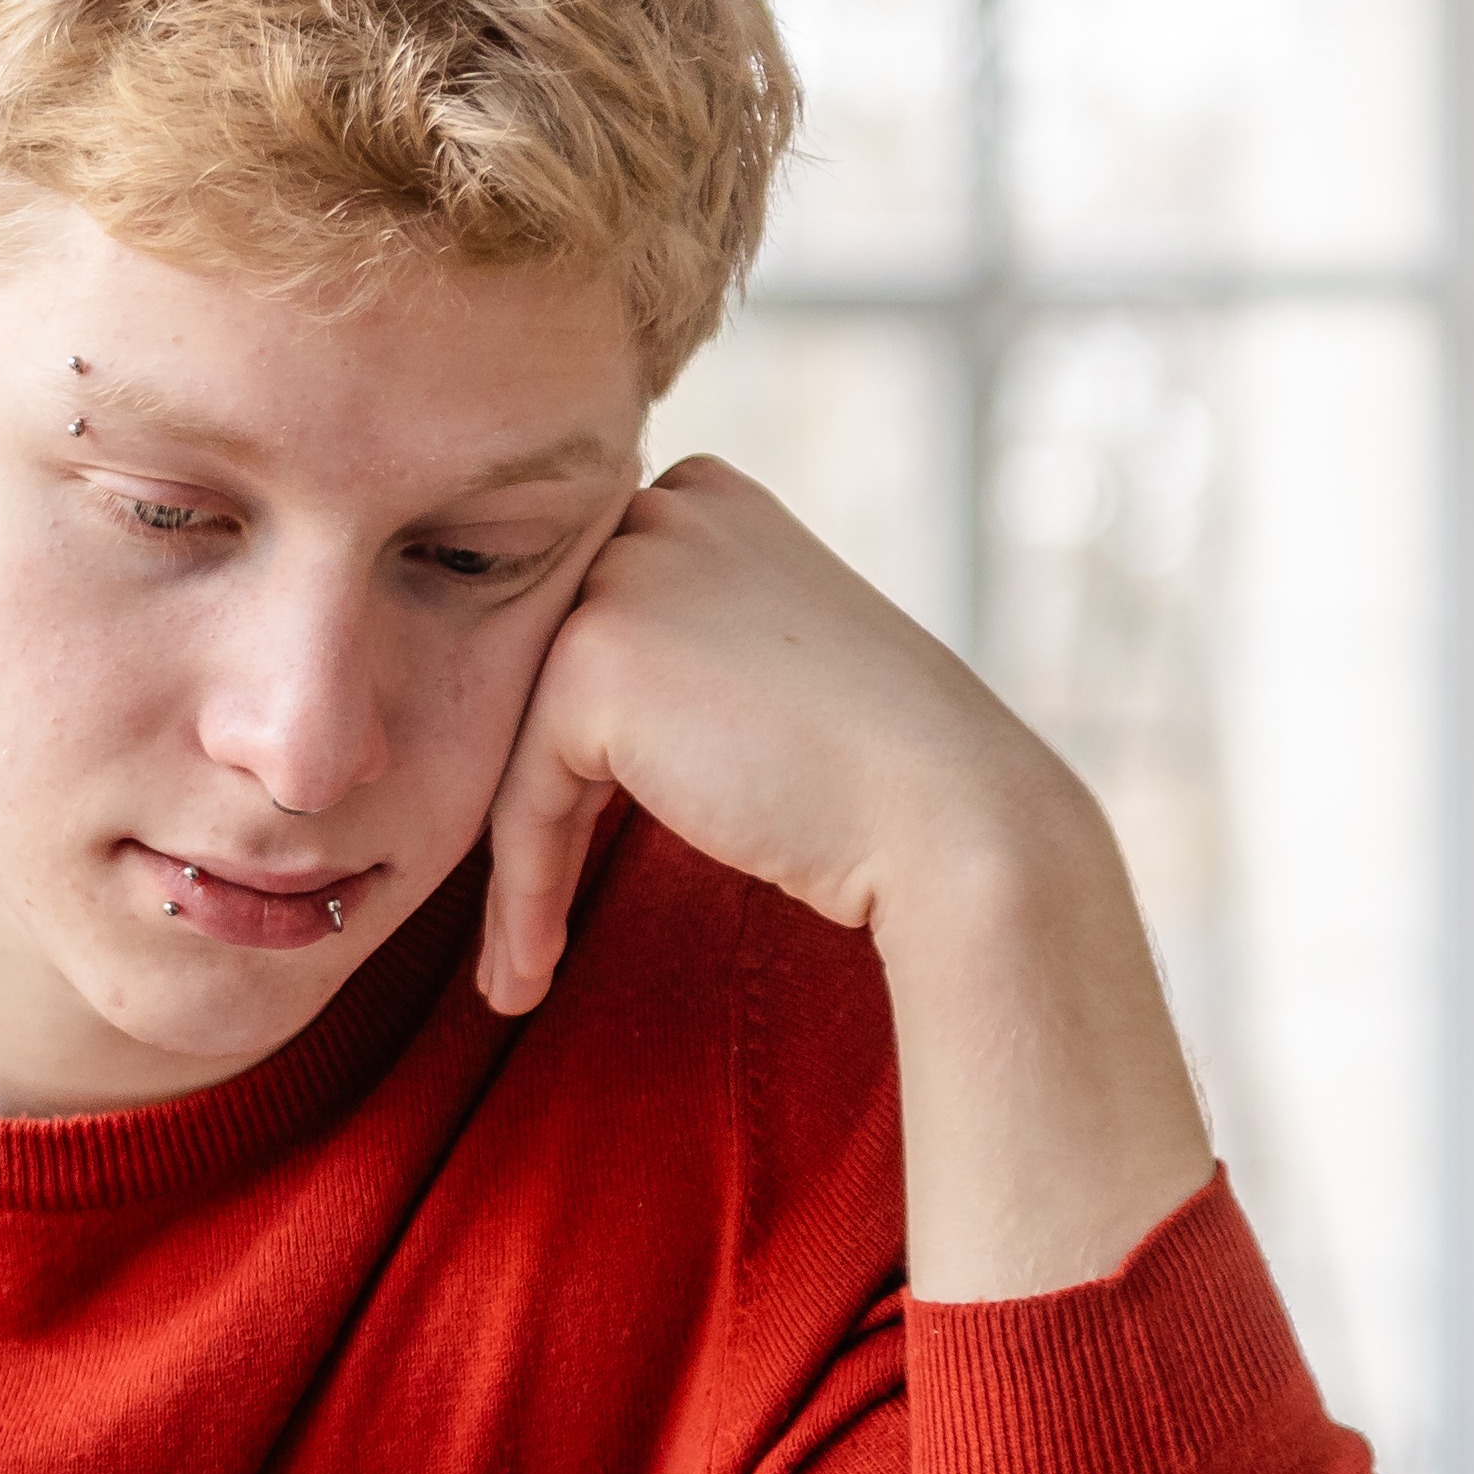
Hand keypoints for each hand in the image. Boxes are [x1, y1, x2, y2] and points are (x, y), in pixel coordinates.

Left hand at [472, 455, 1216, 1298]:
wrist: (957, 821)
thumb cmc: (880, 774)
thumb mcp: (772, 668)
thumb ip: (685, 652)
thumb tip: (575, 720)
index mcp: (706, 497)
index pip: (595, 630)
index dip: (572, 753)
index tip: (560, 854)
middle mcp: (659, 511)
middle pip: (542, 682)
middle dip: (526, 811)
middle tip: (517, 933)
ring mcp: (625, 575)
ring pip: (523, 746)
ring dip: (518, 872)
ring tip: (518, 975)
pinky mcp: (595, 659)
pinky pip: (525, 797)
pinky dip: (525, 891)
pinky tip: (530, 971)